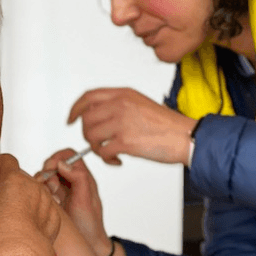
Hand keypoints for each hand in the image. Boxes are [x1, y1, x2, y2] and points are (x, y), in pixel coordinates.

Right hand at [0, 154, 59, 255]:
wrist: (20, 251)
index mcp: (13, 177)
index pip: (7, 159)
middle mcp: (33, 184)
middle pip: (21, 177)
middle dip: (12, 184)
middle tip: (0, 198)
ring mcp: (46, 199)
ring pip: (35, 193)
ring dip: (26, 199)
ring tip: (14, 216)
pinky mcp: (55, 215)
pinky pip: (45, 210)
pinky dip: (37, 214)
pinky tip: (27, 226)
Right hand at [36, 149, 111, 255]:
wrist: (88, 245)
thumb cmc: (90, 224)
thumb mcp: (86, 201)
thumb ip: (79, 179)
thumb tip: (63, 164)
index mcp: (83, 177)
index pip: (69, 155)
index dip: (58, 158)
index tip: (52, 169)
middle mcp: (71, 181)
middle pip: (54, 164)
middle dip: (48, 172)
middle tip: (51, 188)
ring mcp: (61, 190)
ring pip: (46, 176)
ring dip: (44, 183)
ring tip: (51, 197)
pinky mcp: (52, 199)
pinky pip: (41, 189)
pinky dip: (40, 192)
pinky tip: (47, 202)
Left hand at [68, 87, 196, 165]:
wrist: (185, 136)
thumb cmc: (166, 125)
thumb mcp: (140, 103)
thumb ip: (119, 105)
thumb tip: (99, 116)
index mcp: (122, 94)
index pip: (88, 97)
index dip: (75, 109)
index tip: (70, 120)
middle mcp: (119, 105)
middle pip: (86, 119)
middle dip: (87, 134)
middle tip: (97, 144)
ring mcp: (121, 122)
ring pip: (90, 136)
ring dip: (95, 148)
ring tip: (109, 153)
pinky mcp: (125, 141)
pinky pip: (102, 152)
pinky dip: (107, 160)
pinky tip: (117, 161)